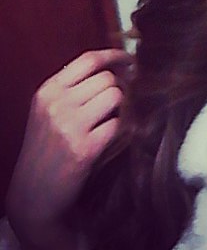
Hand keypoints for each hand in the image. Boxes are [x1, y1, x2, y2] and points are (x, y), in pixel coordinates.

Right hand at [6, 49, 132, 248]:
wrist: (32, 195)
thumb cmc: (46, 148)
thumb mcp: (49, 111)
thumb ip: (73, 88)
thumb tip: (113, 68)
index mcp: (48, 91)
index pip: (88, 59)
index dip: (115, 56)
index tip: (129, 61)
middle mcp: (56, 104)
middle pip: (107, 78)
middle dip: (118, 89)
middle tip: (115, 104)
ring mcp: (69, 126)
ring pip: (116, 96)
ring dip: (120, 108)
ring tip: (108, 121)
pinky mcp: (84, 148)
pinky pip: (118, 123)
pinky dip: (118, 130)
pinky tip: (106, 138)